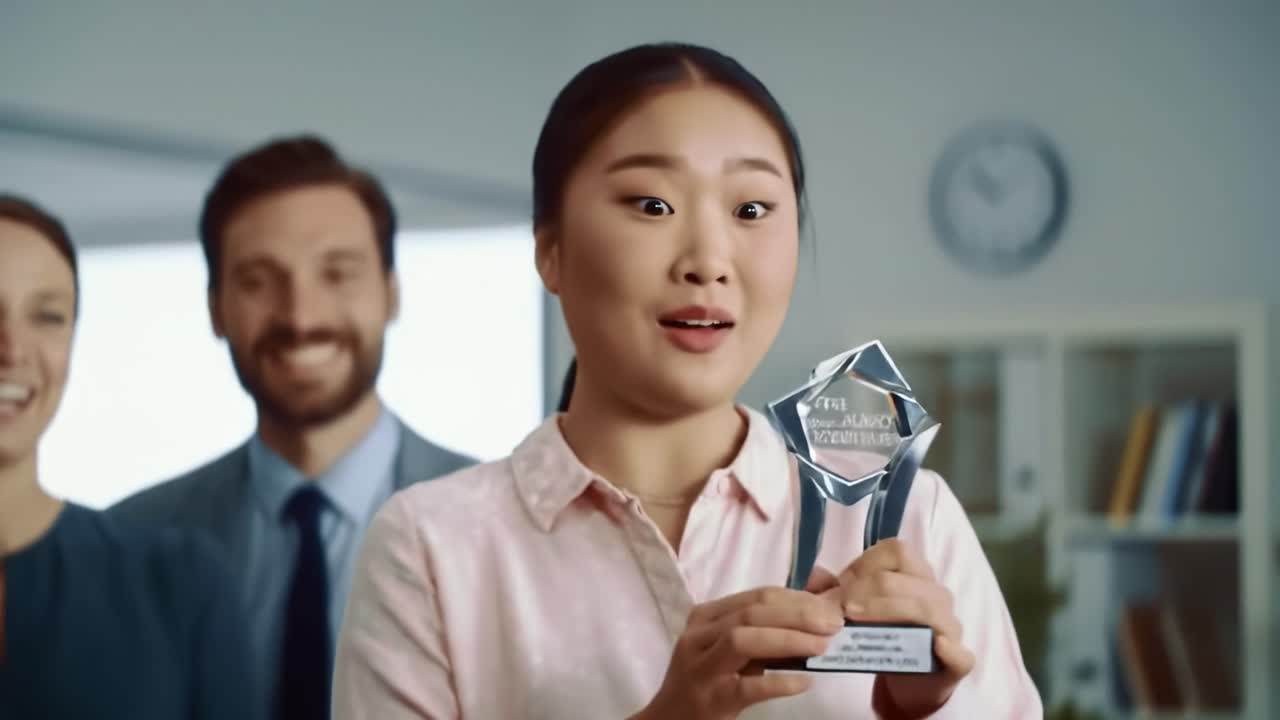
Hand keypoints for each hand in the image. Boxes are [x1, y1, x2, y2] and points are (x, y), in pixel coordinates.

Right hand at [635, 586, 843, 719]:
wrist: (668, 719)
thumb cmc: (705, 680)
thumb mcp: (724, 647)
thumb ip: (759, 630)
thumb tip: (814, 614)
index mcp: (706, 616)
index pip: (756, 596)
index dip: (797, 598)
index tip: (830, 607)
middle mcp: (699, 636)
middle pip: (752, 613)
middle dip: (798, 615)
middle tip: (833, 624)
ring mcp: (701, 668)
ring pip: (743, 640)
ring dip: (788, 639)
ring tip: (821, 646)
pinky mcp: (710, 700)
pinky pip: (747, 687)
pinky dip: (779, 682)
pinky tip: (803, 682)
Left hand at [808, 540, 974, 718]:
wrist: (911, 678)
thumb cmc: (882, 635)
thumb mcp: (857, 610)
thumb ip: (836, 592)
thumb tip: (813, 580)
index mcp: (916, 575)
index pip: (896, 551)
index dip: (863, 565)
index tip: (839, 587)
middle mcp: (937, 595)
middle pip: (906, 577)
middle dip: (868, 589)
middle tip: (840, 608)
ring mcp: (951, 627)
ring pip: (928, 608)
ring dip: (888, 611)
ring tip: (855, 621)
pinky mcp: (959, 662)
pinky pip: (961, 653)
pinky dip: (949, 649)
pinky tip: (936, 645)